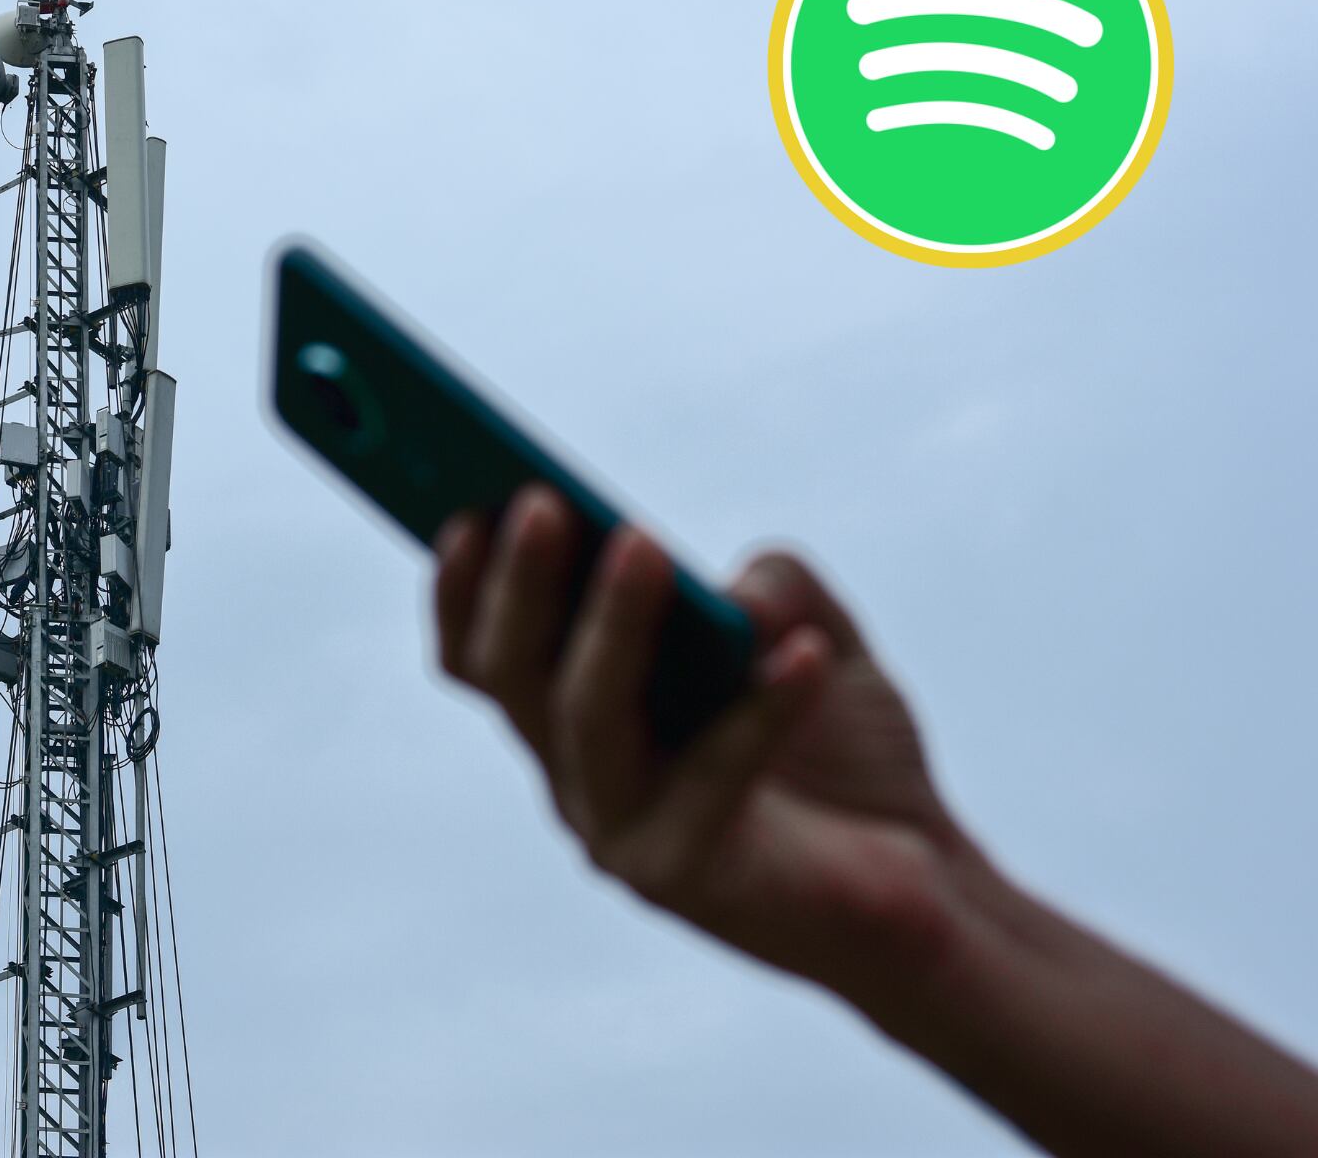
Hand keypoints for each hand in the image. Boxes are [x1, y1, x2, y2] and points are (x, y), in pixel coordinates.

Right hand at [432, 484, 971, 999]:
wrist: (922, 882)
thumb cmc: (845, 751)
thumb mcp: (815, 627)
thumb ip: (775, 582)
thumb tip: (733, 598)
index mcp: (575, 711)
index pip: (484, 653)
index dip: (463, 584)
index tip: (465, 504)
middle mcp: (576, 773)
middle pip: (513, 676)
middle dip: (521, 584)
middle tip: (540, 502)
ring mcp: (621, 831)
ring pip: (588, 720)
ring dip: (611, 627)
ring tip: (643, 545)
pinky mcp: (690, 878)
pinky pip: (715, 776)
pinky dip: (761, 709)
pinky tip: (807, 653)